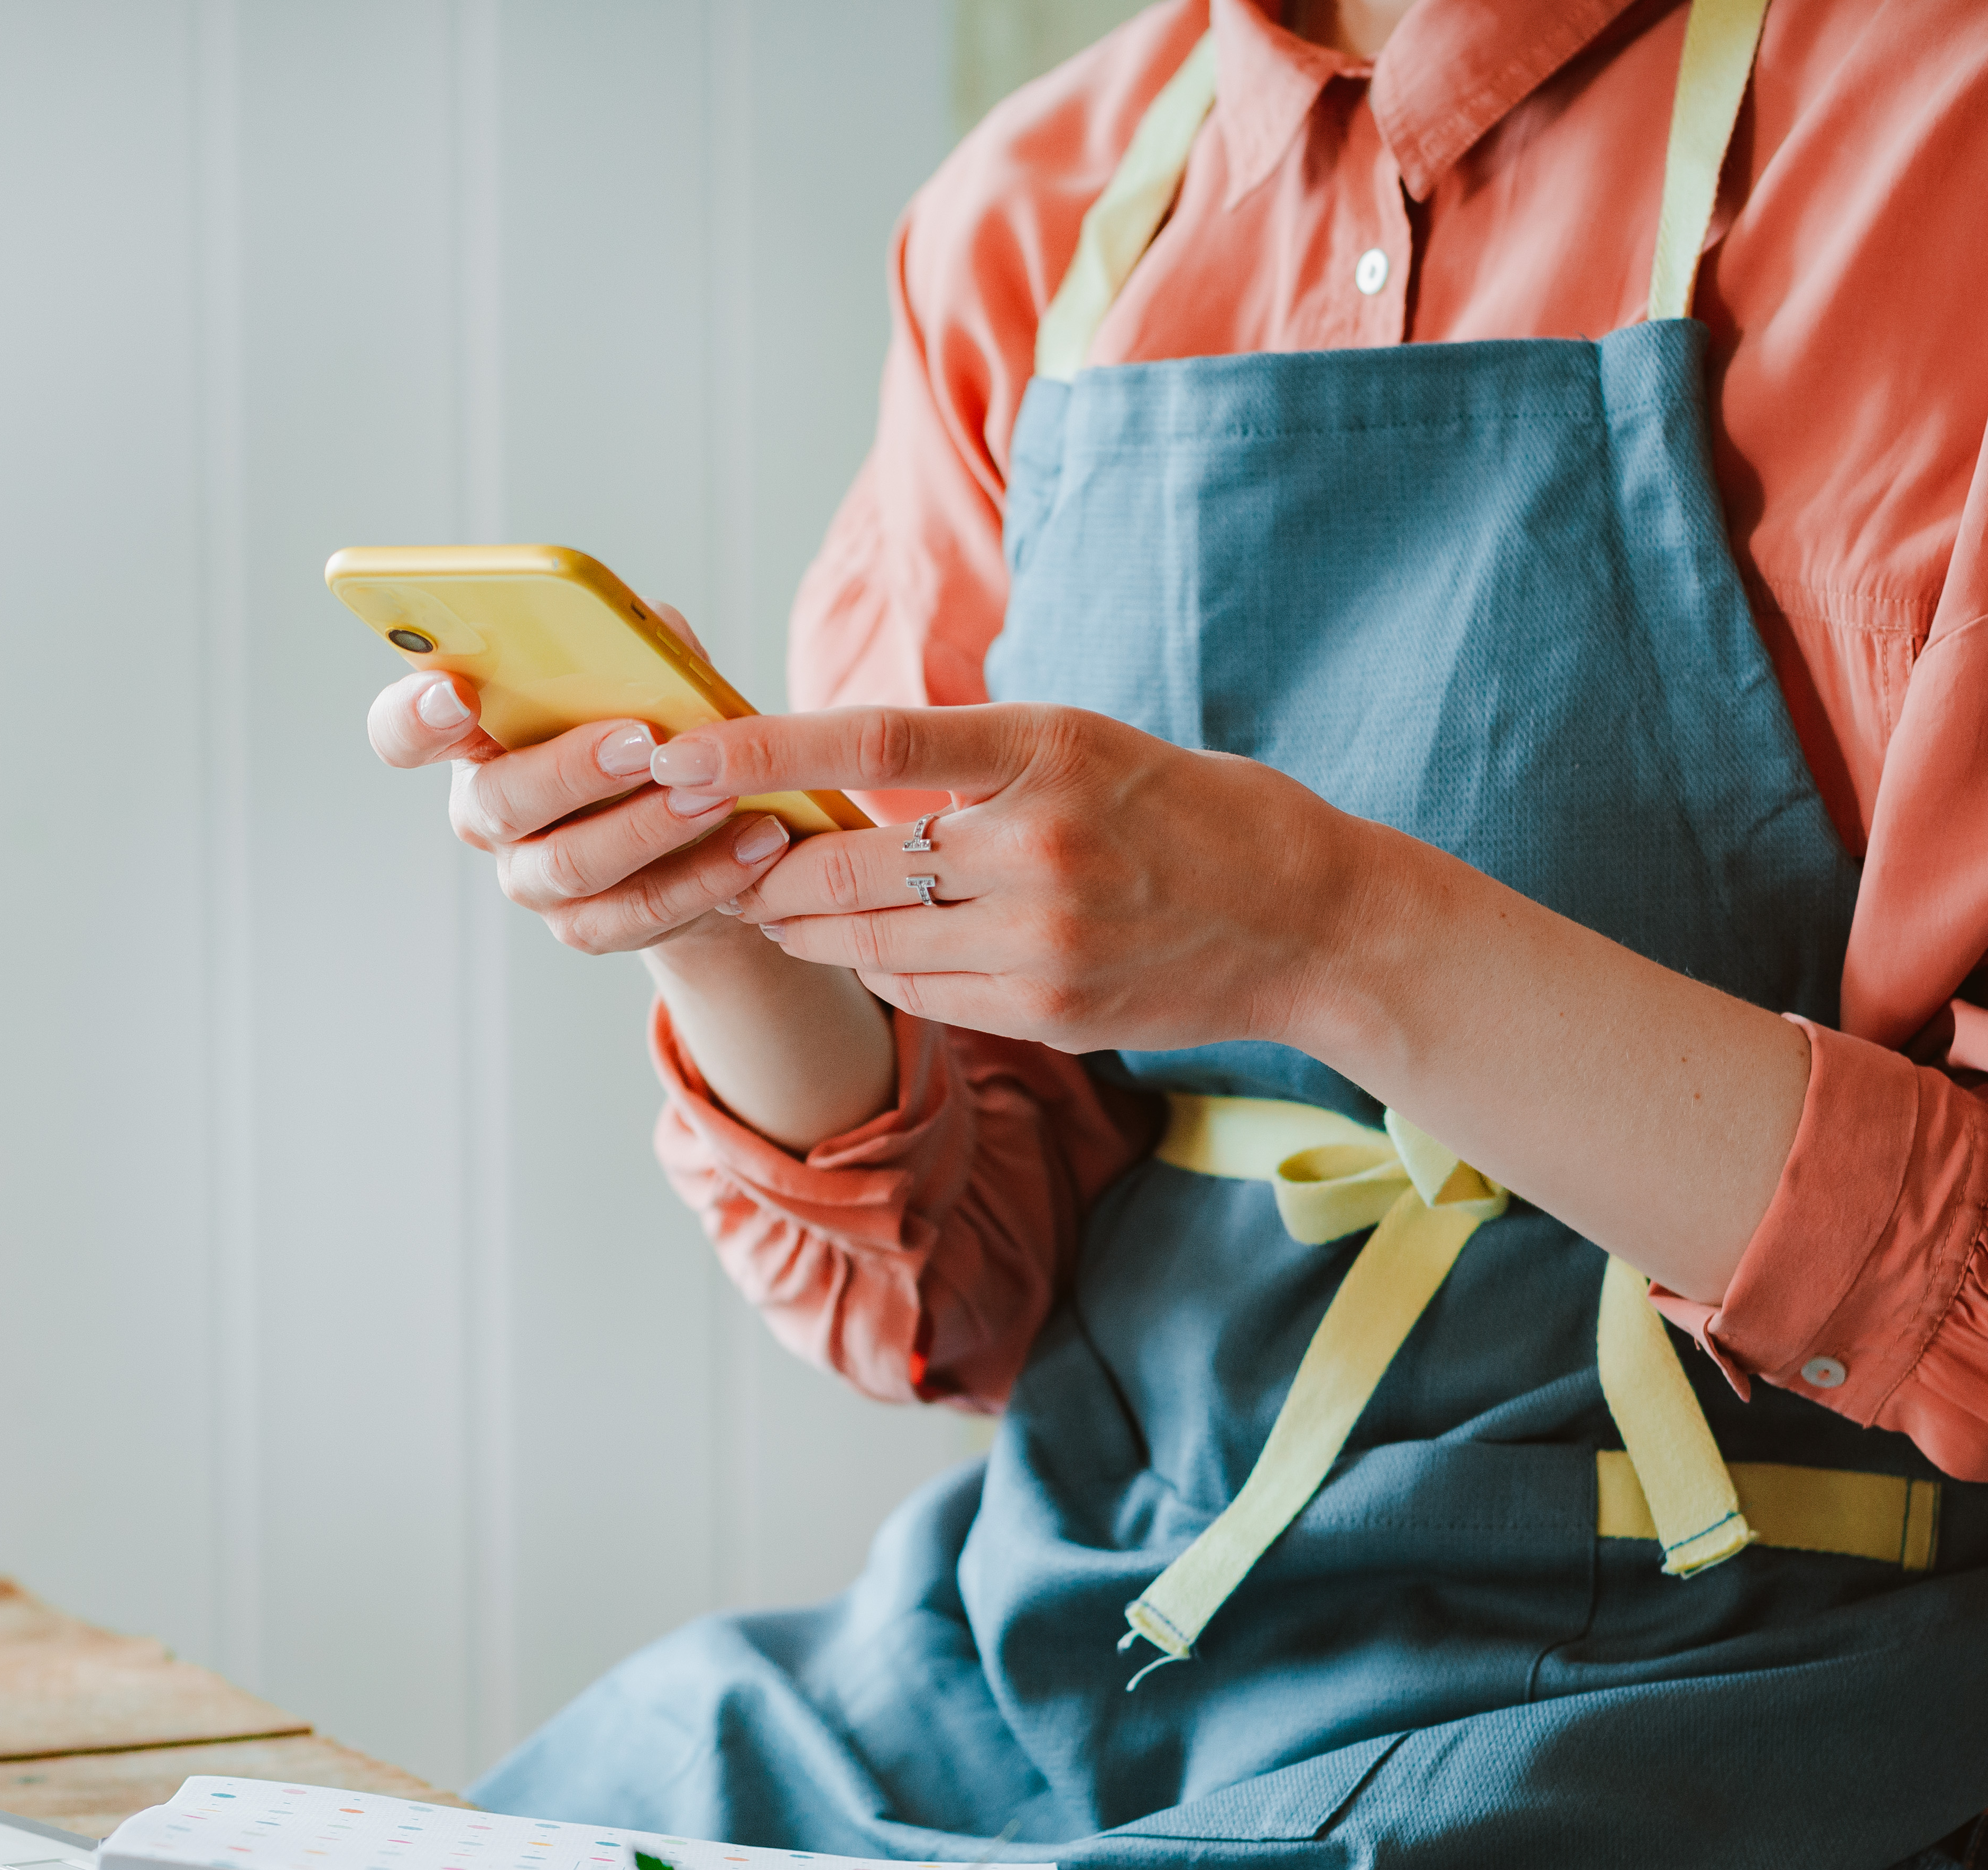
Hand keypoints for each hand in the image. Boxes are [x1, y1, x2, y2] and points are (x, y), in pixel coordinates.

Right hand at [361, 606, 792, 958]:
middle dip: (573, 769)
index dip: (416, 715)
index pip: (403, 730)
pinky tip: (756, 841)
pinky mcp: (588, 927)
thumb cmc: (656, 727)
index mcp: (476, 737)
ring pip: (571, 864)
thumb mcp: (649, 673)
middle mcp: (488, 813)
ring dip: (652, 825)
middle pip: (499, 802)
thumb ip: (635, 642)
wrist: (701, 832)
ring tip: (721, 793)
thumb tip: (647, 628)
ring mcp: (532, 878)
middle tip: (645, 741)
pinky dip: (704, 877)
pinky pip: (637, 912)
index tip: (457, 692)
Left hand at [655, 703, 1384, 1056]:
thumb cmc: (1184, 813)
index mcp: (1048, 748)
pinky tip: (879, 952)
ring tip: (782, 907)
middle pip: (847, 868)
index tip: (680, 757)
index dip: (761, 752)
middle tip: (724, 854)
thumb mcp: (1081, 746)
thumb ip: (968, 764)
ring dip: (809, 929)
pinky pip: (922, 995)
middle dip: (767, 871)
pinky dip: (884, 972)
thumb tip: (832, 781)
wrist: (1307, 918)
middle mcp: (1040, 845)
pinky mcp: (1050, 1012)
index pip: (870, 738)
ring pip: (871, 945)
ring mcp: (1044, 941)